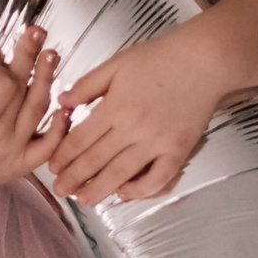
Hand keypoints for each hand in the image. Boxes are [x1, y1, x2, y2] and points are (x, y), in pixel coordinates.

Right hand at [0, 25, 67, 204]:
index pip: (3, 86)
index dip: (1, 63)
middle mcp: (1, 142)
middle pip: (22, 92)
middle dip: (29, 58)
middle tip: (36, 32)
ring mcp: (14, 155)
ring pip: (38, 111)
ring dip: (47, 80)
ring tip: (50, 54)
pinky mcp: (20, 165)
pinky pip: (47, 147)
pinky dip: (60, 128)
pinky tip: (65, 107)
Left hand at [46, 27, 225, 204]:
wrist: (204, 60)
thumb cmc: (160, 57)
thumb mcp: (117, 62)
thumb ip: (88, 84)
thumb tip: (62, 103)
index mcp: (116, 105)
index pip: (81, 138)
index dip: (64, 155)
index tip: (53, 166)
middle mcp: (134, 128)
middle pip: (97, 160)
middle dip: (74, 178)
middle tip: (60, 190)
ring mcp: (158, 142)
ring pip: (122, 174)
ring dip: (99, 190)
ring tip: (83, 200)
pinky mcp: (178, 151)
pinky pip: (157, 180)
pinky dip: (139, 191)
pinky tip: (124, 193)